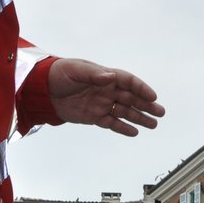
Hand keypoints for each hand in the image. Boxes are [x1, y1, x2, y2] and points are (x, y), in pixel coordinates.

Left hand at [47, 58, 164, 135]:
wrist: (43, 90)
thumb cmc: (59, 74)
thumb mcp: (75, 71)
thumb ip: (94, 75)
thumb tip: (110, 77)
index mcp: (105, 76)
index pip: (128, 82)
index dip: (141, 88)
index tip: (153, 96)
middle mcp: (107, 90)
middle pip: (131, 98)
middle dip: (146, 105)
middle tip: (160, 112)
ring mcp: (102, 104)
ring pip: (125, 111)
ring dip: (139, 118)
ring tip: (153, 125)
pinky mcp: (94, 116)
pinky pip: (112, 122)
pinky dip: (123, 128)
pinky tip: (134, 132)